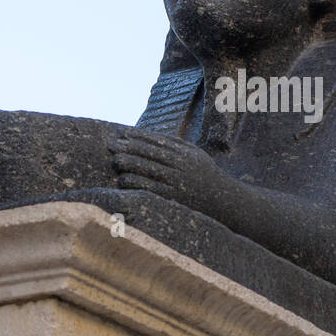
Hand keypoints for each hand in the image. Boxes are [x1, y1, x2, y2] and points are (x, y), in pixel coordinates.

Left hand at [109, 129, 229, 217]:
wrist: (224, 200)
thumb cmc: (205, 175)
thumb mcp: (196, 155)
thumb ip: (177, 144)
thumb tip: (152, 135)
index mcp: (186, 153)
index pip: (158, 141)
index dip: (139, 137)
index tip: (123, 134)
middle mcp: (182, 166)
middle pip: (150, 153)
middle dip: (129, 148)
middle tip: (112, 145)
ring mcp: (178, 182)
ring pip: (149, 169)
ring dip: (130, 164)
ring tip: (115, 160)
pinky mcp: (173, 198)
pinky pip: (150, 188)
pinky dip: (136, 182)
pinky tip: (123, 179)